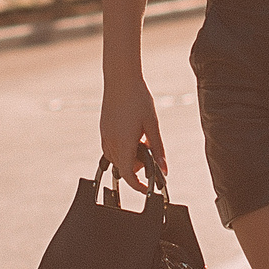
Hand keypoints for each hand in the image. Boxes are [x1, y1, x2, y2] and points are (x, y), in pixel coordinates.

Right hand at [99, 75, 167, 192]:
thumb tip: (164, 168)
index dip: (137, 186)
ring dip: (129, 157)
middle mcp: (112, 142)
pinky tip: (132, 135)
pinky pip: (111, 149)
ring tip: (141, 139)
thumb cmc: (138, 98)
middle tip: (149, 150)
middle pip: (123, 168)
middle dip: (138, 166)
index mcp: (125, 142)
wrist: (121, 79)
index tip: (146, 189)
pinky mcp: (104, 130)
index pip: (128, 174)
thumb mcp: (153, 125)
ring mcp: (105, 136)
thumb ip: (158, 148)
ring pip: (116, 159)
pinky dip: (122, 149)